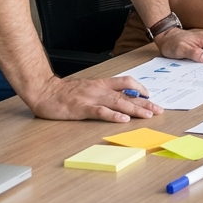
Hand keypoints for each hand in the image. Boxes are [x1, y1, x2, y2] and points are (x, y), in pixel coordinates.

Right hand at [26, 75, 162, 122]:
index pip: (126, 82)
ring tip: (148, 115)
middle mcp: (99, 89)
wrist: (44, 91)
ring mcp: (91, 98)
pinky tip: (123, 120)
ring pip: (118, 103)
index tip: (150, 96)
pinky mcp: (81, 108)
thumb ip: (102, 91)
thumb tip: (119, 98)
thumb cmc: (64, 92)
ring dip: (135, 109)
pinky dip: (113, 116)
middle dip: (144, 103)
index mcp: (101, 84)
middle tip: (158, 110)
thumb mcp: (87, 88)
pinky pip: (100, 112)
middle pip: (126, 95)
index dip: (140, 88)